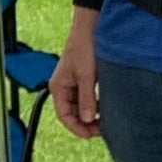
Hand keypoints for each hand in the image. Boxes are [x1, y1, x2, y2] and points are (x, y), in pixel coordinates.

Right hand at [51, 9, 102, 139]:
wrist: (90, 27)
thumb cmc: (84, 46)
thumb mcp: (86, 75)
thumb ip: (86, 98)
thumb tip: (87, 119)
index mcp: (58, 87)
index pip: (64, 115)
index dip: (76, 128)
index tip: (90, 134)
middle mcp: (63, 87)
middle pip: (71, 113)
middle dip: (84, 123)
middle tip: (101, 130)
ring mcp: (72, 83)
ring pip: (79, 107)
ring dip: (90, 115)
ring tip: (104, 121)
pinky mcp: (82, 79)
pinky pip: (85, 98)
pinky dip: (93, 105)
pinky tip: (103, 108)